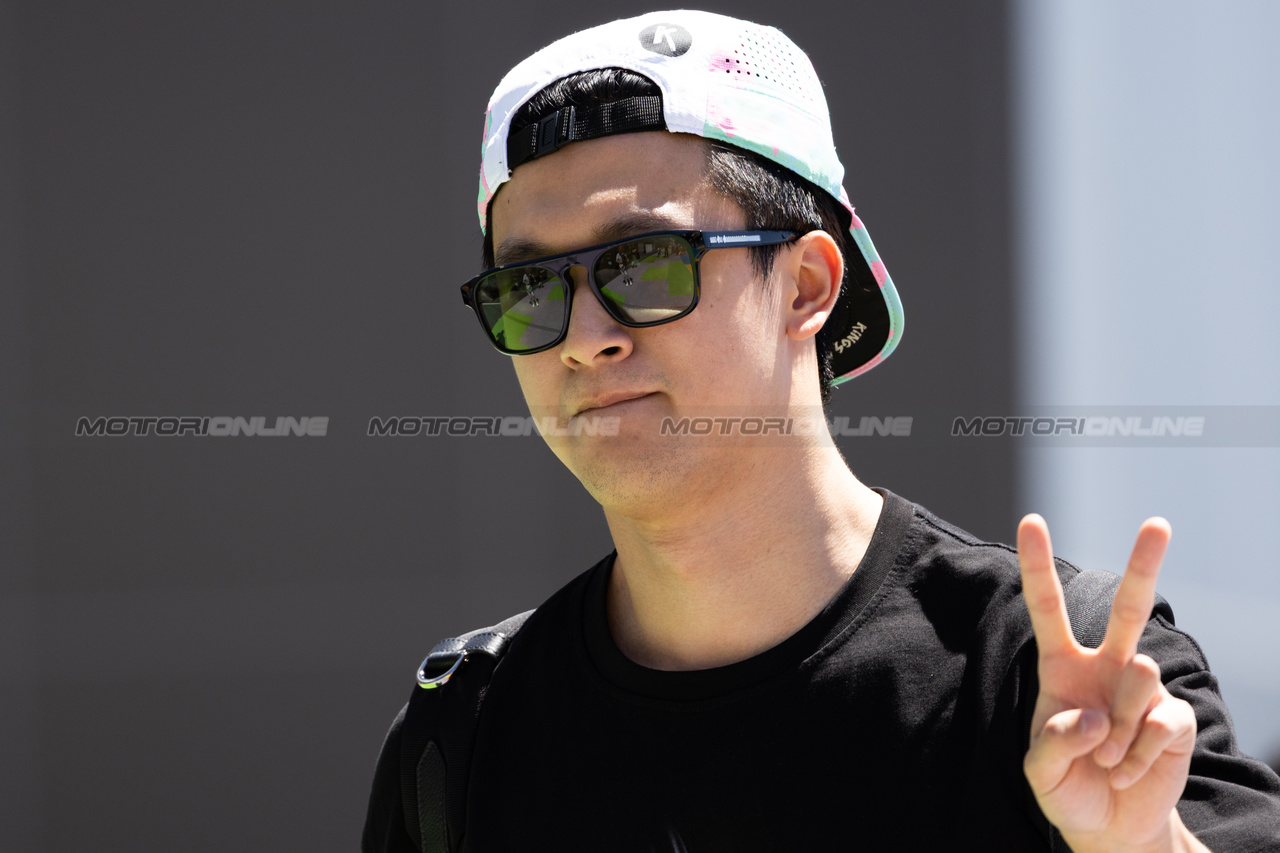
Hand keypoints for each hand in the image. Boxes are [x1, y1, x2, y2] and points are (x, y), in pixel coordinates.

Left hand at [1018, 515, 1205, 852]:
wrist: (1110, 826)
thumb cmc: (1068, 787)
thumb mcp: (1039, 771)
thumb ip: (1054, 741)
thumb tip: (1093, 716)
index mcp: (1061, 667)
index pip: (1047, 608)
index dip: (1039, 565)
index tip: (1032, 520)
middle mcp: (1106, 667)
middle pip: (1127, 608)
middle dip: (1144, 565)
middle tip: (1158, 524)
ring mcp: (1143, 689)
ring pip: (1138, 679)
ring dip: (1117, 733)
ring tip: (1107, 760)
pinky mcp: (1174, 717)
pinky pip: (1159, 723)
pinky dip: (1139, 756)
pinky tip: (1130, 769)